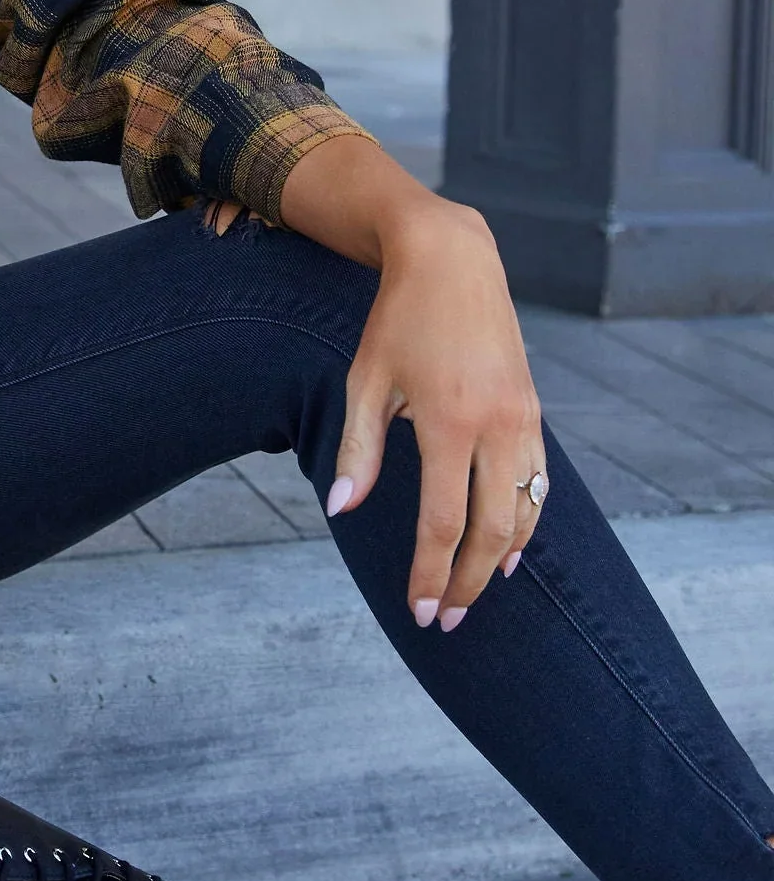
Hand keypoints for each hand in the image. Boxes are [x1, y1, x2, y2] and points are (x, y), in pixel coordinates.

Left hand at [328, 199, 544, 629]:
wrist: (453, 261)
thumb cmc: (399, 320)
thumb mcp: (365, 381)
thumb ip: (359, 450)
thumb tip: (342, 511)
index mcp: (449, 424)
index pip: (442, 522)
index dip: (430, 573)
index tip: (418, 612)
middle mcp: (496, 428)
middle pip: (491, 532)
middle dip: (467, 584)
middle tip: (444, 619)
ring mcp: (523, 421)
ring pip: (524, 513)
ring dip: (499, 560)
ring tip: (472, 591)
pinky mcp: (534, 412)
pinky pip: (537, 484)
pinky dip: (524, 522)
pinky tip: (507, 546)